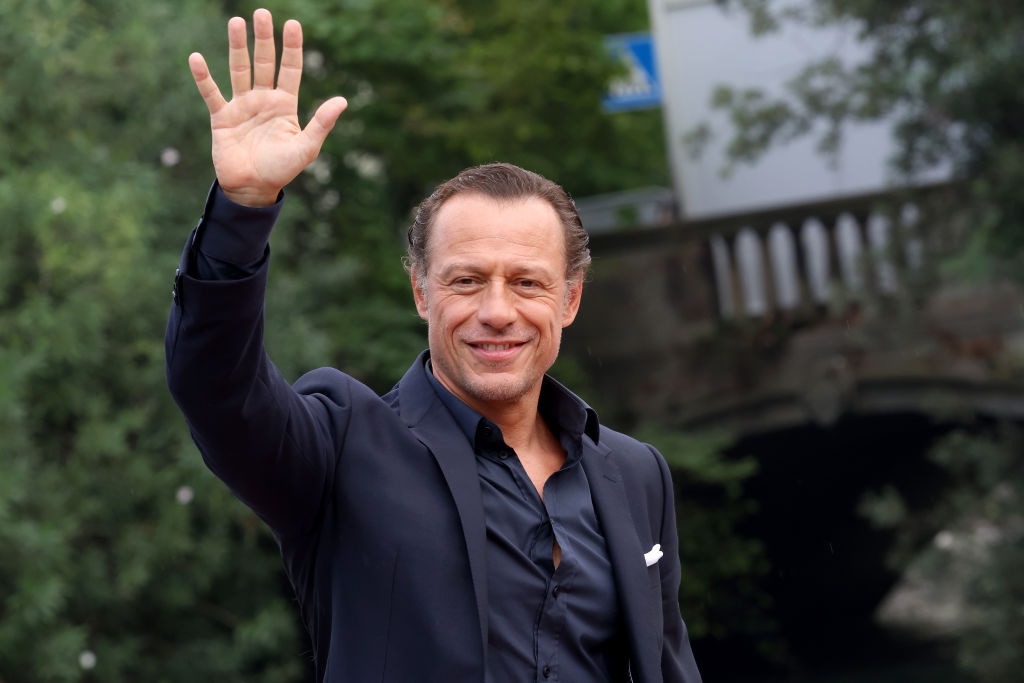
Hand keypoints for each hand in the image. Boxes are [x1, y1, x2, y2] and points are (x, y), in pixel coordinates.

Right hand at [188, 8, 347, 206]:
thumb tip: (342, 100)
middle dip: (263, 38)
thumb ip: (321, 124)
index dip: (291, 47)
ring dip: (237, 46)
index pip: (290, 69)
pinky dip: (204, 77)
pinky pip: (211, 93)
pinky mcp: (222, 117)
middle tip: (262, 13)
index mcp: (285, 105)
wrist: (253, 189)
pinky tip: (197, 58)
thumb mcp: (306, 148)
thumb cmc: (282, 170)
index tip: (292, 24)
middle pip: (264, 62)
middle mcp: (263, 100)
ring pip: (239, 69)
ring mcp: (242, 106)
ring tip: (236, 22)